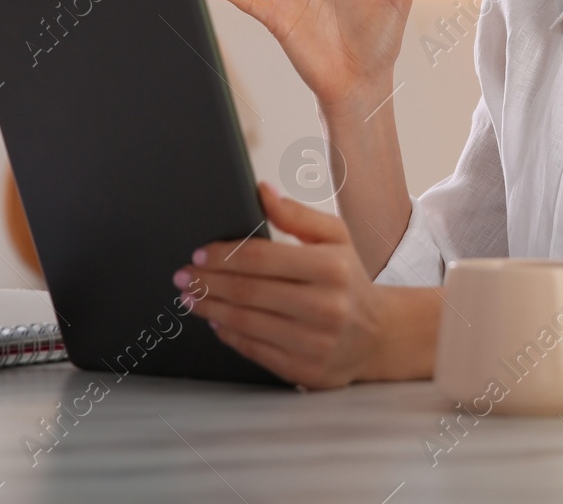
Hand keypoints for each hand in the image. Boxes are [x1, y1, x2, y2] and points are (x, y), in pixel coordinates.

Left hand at [178, 182, 423, 387]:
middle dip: (207, 282)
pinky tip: (217, 321)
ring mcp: (315, 342)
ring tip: (191, 298)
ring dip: (209, 308)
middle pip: (247, 291)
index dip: (223, 255)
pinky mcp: (305, 371)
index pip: (261, 258)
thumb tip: (261, 191)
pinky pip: (253, 350)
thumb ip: (297, 215)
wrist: (378, 334)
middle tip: (184, 276)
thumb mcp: (335, 238)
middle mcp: (325, 306)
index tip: (199, 254)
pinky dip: (229, 334)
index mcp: (331, 267)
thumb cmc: (349, 280)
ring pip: (245, 322)